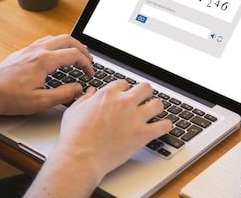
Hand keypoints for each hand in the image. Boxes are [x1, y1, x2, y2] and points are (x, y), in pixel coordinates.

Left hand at [0, 34, 93, 116]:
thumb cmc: (10, 98)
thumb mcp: (41, 102)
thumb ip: (64, 94)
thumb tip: (78, 88)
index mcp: (43, 61)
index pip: (74, 55)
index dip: (86, 64)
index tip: (90, 73)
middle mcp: (37, 50)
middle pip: (68, 40)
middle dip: (82, 49)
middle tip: (89, 60)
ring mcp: (30, 48)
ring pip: (57, 37)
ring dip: (71, 44)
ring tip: (78, 54)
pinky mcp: (24, 51)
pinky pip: (46, 40)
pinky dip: (58, 44)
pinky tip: (59, 53)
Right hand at [25, 80, 171, 196]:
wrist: (81, 158)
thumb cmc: (75, 137)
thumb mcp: (74, 111)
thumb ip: (85, 99)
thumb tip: (90, 92)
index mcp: (108, 95)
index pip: (124, 83)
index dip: (125, 90)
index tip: (125, 96)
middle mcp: (124, 102)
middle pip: (145, 88)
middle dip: (145, 93)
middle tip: (143, 100)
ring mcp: (135, 118)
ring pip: (158, 104)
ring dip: (156, 108)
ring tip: (154, 112)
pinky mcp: (142, 134)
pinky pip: (163, 126)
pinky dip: (166, 126)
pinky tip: (163, 127)